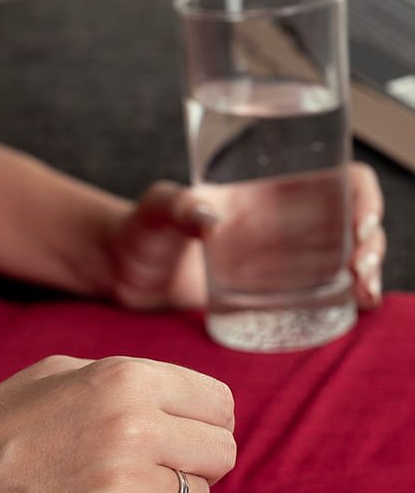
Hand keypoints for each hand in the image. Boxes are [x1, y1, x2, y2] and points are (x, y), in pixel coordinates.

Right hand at [0, 355, 235, 492]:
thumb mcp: (55, 374)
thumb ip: (123, 379)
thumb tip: (184, 402)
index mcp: (122, 377)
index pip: (218, 403)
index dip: (203, 425)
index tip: (182, 443)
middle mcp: (132, 424)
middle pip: (221, 451)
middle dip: (197, 465)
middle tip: (158, 477)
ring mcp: (123, 480)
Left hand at [108, 163, 385, 311]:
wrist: (121, 273)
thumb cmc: (137, 230)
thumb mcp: (158, 211)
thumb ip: (179, 208)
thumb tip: (210, 220)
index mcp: (268, 194)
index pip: (336, 181)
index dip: (362, 197)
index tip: (360, 223)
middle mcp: (282, 226)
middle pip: (351, 224)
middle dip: (371, 242)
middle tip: (360, 269)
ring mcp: (276, 263)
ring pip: (342, 261)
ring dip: (366, 273)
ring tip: (363, 293)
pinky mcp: (264, 297)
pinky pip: (316, 296)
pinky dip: (343, 301)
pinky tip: (357, 310)